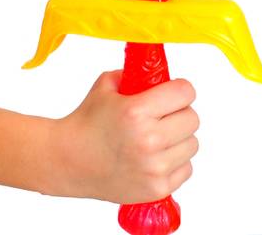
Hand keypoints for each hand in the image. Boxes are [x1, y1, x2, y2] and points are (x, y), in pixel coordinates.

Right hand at [51, 70, 199, 204]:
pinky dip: (175, 163)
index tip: (172, 93)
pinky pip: (186, 168)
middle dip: (179, 114)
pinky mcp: (157, 188)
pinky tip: (155, 158)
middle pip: (192, 119)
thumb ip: (134, 76)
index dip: (179, 90)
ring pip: (192, 144)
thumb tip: (159, 74)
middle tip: (162, 117)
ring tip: (157, 139)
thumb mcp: (105, 86)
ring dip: (178, 139)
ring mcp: (155, 167)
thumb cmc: (86, 122)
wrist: (68, 161)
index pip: (185, 92)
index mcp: (136, 111)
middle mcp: (149, 140)